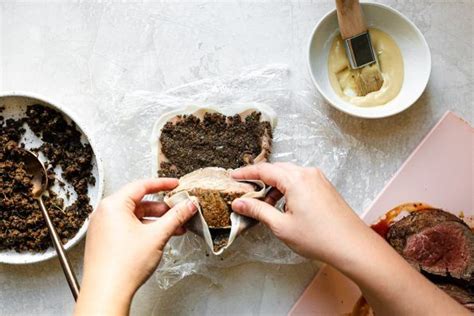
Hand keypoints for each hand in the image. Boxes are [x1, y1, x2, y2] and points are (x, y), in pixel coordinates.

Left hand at [74, 178, 196, 315]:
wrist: (107, 292)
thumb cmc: (123, 265)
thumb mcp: (157, 235)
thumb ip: (176, 217)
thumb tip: (188, 205)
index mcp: (113, 205)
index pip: (142, 186)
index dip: (162, 184)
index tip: (175, 185)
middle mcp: (104, 213)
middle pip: (139, 202)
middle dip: (162, 208)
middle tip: (179, 210)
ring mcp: (102, 227)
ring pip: (134, 217)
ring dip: (155, 221)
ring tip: (173, 228)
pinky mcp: (104, 241)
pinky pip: (127, 228)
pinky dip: (144, 230)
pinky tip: (158, 238)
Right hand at [231, 162, 366, 262]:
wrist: (352, 245)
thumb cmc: (320, 237)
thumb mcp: (282, 226)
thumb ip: (258, 211)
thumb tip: (240, 203)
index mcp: (296, 179)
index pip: (264, 170)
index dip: (246, 173)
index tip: (233, 176)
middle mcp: (308, 174)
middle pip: (276, 170)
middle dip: (259, 180)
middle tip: (245, 192)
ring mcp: (318, 179)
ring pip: (288, 176)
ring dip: (274, 187)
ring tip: (265, 205)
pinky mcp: (324, 187)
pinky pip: (300, 181)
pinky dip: (287, 190)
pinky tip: (283, 206)